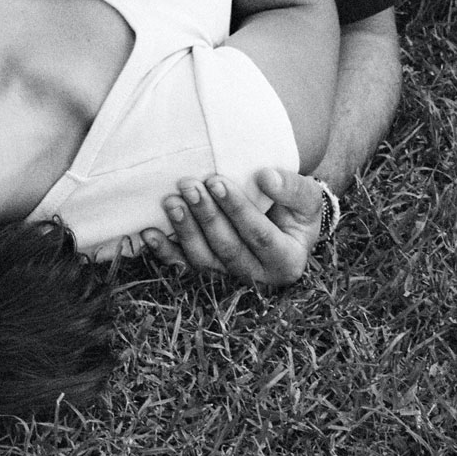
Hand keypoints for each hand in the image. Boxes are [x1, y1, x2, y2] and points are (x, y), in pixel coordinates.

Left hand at [137, 168, 326, 287]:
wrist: (286, 224)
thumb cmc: (296, 208)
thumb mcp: (307, 196)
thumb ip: (291, 187)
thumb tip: (265, 177)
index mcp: (287, 261)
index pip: (259, 235)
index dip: (236, 209)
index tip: (216, 181)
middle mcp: (259, 276)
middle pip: (228, 248)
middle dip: (206, 216)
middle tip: (189, 185)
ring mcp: (231, 279)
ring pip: (204, 260)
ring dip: (185, 231)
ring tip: (171, 202)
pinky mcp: (209, 275)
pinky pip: (184, 267)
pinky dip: (165, 251)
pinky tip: (150, 233)